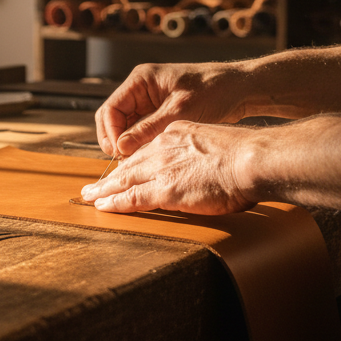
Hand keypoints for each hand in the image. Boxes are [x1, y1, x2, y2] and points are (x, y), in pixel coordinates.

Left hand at [81, 121, 260, 214]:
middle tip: (94, 185)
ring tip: (90, 197)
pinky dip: (114, 203)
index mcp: (175, 134)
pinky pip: (131, 198)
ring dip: (103, 190)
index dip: (131, 163)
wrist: (250, 159)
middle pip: (129, 165)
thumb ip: (202, 151)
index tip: (122, 171)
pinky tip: (103, 207)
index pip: (146, 150)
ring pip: (123, 181)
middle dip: (110, 177)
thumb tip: (206, 165)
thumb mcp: (215, 141)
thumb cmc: (245, 154)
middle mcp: (162, 148)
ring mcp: (161, 170)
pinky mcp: (164, 191)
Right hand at [95, 62, 250, 156]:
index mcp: (141, 80)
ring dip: (127, 143)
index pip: (111, 109)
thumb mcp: (180, 111)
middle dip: (115, 140)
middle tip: (122, 162)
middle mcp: (140, 89)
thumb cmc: (214, 91)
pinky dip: (140, 143)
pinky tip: (146, 157)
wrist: (240, 88)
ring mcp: (149, 101)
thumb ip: (148, 129)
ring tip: (134, 163)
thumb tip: (121, 147)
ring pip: (125, 126)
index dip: (110, 133)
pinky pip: (140, 129)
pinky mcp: (159, 112)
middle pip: (113, 118)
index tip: (119, 153)